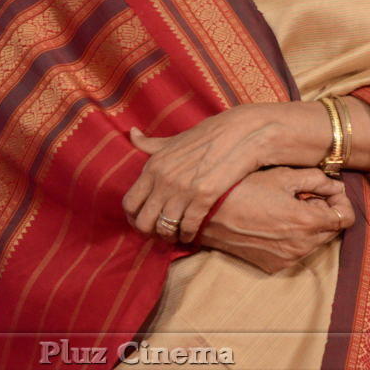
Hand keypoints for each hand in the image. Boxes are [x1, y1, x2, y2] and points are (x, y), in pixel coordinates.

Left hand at [123, 104, 284, 243]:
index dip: (134, 218)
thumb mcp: (175, 139)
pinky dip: (188, 235)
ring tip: (176, 236)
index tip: (144, 222)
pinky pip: (188, 226)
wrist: (240, 133)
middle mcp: (163, 179)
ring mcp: (183, 189)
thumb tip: (132, 133)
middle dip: (150, 233)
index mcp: (153, 166)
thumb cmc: (208, 136)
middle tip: (160, 234)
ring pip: (165, 228)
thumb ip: (151, 143)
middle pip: (143, 221)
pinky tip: (192, 234)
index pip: (129, 203)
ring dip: (170, 236)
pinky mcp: (203, 197)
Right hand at [195, 167, 354, 273]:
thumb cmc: (245, 189)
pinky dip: (295, 238)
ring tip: (288, 207)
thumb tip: (336, 186)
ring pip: (315, 242)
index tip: (327, 191)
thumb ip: (318, 180)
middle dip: (326, 212)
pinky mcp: (272, 266)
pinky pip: (296, 252)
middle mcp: (301, 246)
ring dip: (311, 225)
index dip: (341, 202)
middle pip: (332, 231)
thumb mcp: (284, 176)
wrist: (208, 215)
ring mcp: (286, 259)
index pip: (346, 218)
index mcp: (307, 222)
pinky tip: (276, 222)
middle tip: (304, 196)